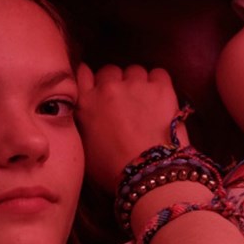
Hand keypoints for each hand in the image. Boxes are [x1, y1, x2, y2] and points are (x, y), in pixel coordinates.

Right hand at [75, 64, 188, 192]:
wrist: (148, 172)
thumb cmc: (112, 169)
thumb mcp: (84, 147)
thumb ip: (82, 121)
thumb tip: (86, 113)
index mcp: (85, 102)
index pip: (83, 73)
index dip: (93, 80)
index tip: (99, 89)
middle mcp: (108, 87)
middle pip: (110, 71)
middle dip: (116, 82)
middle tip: (124, 102)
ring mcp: (135, 84)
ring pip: (135, 71)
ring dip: (138, 83)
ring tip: (145, 103)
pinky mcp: (160, 87)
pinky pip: (158, 74)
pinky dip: (159, 84)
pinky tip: (161, 99)